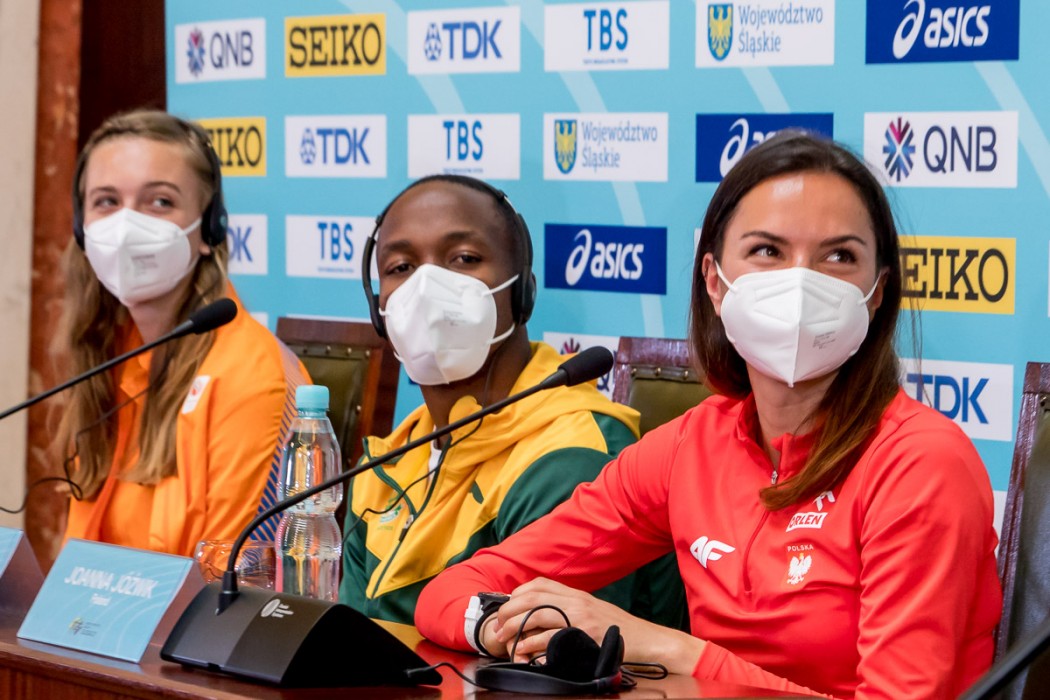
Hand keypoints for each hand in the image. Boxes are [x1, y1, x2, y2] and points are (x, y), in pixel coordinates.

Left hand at [481, 577, 704, 674]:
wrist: (648, 640)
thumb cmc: (620, 631)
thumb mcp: (594, 613)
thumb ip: (571, 610)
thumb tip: (543, 617)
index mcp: (577, 595)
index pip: (539, 584)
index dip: (517, 593)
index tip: (506, 606)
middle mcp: (576, 601)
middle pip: (532, 596)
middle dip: (508, 609)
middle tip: (497, 624)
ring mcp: (580, 617)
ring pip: (536, 613)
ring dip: (513, 625)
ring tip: (503, 637)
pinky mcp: (583, 635)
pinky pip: (548, 636)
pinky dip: (530, 642)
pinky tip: (522, 649)